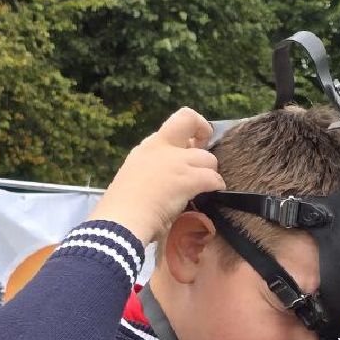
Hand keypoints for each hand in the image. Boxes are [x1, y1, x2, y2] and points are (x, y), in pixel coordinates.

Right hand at [89, 108, 225, 245]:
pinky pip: (213, 178)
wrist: (122, 219)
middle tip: (204, 158)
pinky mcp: (187, 179)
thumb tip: (174, 175)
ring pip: (209, 158)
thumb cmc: (125, 206)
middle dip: (205, 136)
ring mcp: (176, 162)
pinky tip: (212, 195)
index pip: (179, 120)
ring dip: (211, 172)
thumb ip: (156, 168)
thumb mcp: (137, 176)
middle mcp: (162, 147)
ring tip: (205, 187)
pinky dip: (216, 186)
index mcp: (149, 147)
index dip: (194, 127)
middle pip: (193, 125)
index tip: (195, 143)